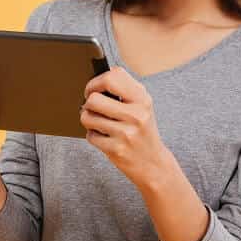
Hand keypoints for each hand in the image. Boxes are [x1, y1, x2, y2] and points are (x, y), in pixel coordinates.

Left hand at [80, 66, 169, 188]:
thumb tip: (96, 81)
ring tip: (99, 123)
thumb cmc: (142, 130)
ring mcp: (126, 133)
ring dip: (88, 120)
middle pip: (94, 99)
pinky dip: (93, 136)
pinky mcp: (116, 149)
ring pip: (87, 117)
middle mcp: (136, 114)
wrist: (153, 163)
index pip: (112, 76)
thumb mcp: (142, 106)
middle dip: (88, 104)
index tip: (93, 90)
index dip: (96, 82)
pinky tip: (104, 137)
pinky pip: (90, 136)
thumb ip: (124, 90)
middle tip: (94, 109)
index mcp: (142, 99)